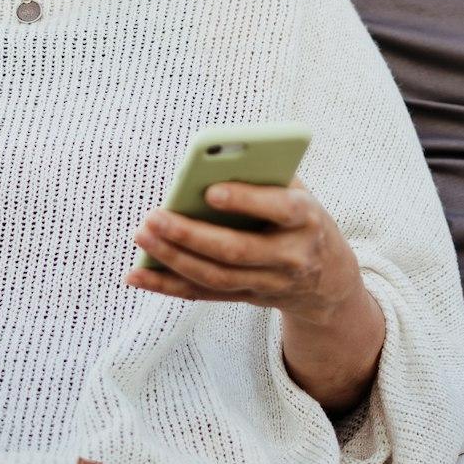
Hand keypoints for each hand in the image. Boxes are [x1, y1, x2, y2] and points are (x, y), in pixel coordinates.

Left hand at [126, 179, 364, 325]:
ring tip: (142, 234)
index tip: (210, 190)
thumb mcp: (298, 192)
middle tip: (155, 216)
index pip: (278, 209)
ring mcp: (267, 283)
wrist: (328, 278)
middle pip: (236, 250)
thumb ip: (265, 178)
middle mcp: (289, 256)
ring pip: (215, 276)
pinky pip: (202, 294)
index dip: (246, 200)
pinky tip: (136, 274)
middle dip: (192, 235)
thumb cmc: (302, 218)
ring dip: (173, 259)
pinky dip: (166, 285)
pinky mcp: (246, 299)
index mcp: (305, 219)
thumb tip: (211, 164)